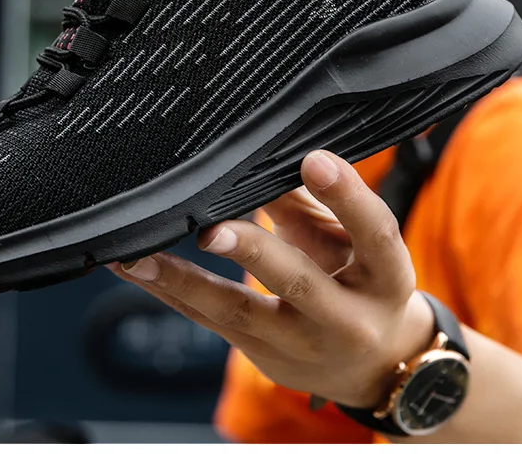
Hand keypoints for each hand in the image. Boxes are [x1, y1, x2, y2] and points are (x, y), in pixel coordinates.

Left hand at [108, 150, 434, 408]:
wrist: (374, 367)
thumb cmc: (361, 280)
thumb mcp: (352, 239)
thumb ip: (310, 200)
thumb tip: (264, 155)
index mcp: (386, 278)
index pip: (376, 233)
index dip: (347, 196)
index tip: (313, 158)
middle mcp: (349, 319)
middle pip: (301, 282)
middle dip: (254, 253)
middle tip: (213, 230)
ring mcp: (302, 345)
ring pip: (240, 312)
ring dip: (184, 282)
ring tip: (140, 258)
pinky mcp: (264, 355)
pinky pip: (212, 322)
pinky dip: (171, 293)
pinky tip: (135, 269)